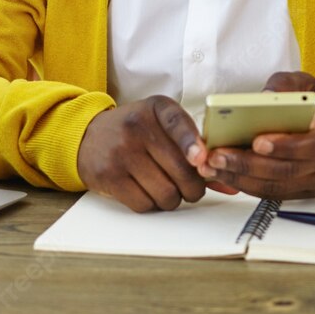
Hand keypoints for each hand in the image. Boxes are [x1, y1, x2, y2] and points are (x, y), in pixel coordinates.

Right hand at [77, 96, 214, 212]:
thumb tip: (227, 182)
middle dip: (193, 187)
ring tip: (167, 188)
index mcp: (157, 109)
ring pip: (166, 193)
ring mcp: (121, 152)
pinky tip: (147, 191)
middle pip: (181, 171)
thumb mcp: (161, 125)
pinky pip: (144, 204)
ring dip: (173, 199)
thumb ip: (195, 147)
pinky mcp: (109, 175)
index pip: (178, 123)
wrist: (87, 136)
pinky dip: (151, 204)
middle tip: (191, 187)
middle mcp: (137, 127)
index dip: (192, 144)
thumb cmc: (135, 131)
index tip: (200, 159)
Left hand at [198, 72, 314, 200]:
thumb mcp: (308, 85)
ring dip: (240, 178)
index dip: (285, 146)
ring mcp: (314, 181)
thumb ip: (286, 85)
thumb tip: (262, 96)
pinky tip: (224, 175)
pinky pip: (272, 194)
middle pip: (286, 170)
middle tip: (217, 155)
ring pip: (276, 186)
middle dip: (248, 164)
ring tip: (212, 167)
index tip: (257, 142)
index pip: (313, 145)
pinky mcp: (301, 192)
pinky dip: (246, 186)